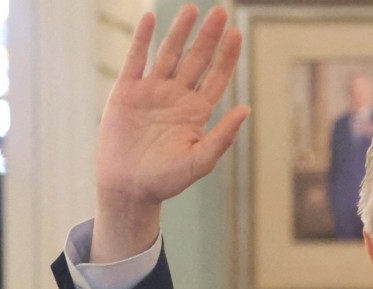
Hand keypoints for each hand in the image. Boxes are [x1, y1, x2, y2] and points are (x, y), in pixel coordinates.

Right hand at [92, 4, 248, 261]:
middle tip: (221, 12)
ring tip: (192, 9)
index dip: (227, 56)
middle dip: (208, 36)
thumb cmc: (167, 179)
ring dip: (180, 32)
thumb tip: (245, 109)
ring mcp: (152, 92)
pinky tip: (150, 18)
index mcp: (197, 112)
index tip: (237, 34)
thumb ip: (222, 135)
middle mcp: (176, 97)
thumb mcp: (201, 160)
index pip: (216, 77)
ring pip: (169, 54)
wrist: (129, 187)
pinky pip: (136, 59)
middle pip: (197, 60)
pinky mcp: (126, 92)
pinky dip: (142, 39)